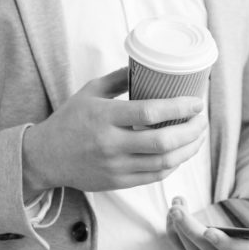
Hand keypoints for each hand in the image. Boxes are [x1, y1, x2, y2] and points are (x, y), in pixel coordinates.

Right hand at [22, 68, 207, 196]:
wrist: (46, 156)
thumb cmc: (68, 120)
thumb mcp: (88, 92)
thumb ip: (117, 79)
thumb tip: (146, 67)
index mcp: (103, 116)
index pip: (149, 113)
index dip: (179, 107)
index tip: (196, 102)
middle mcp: (110, 143)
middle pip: (163, 141)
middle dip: (191, 131)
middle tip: (202, 120)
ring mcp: (116, 166)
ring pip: (164, 162)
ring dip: (188, 150)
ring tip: (198, 137)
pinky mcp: (119, 182)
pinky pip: (155, 176)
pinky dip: (173, 164)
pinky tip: (180, 153)